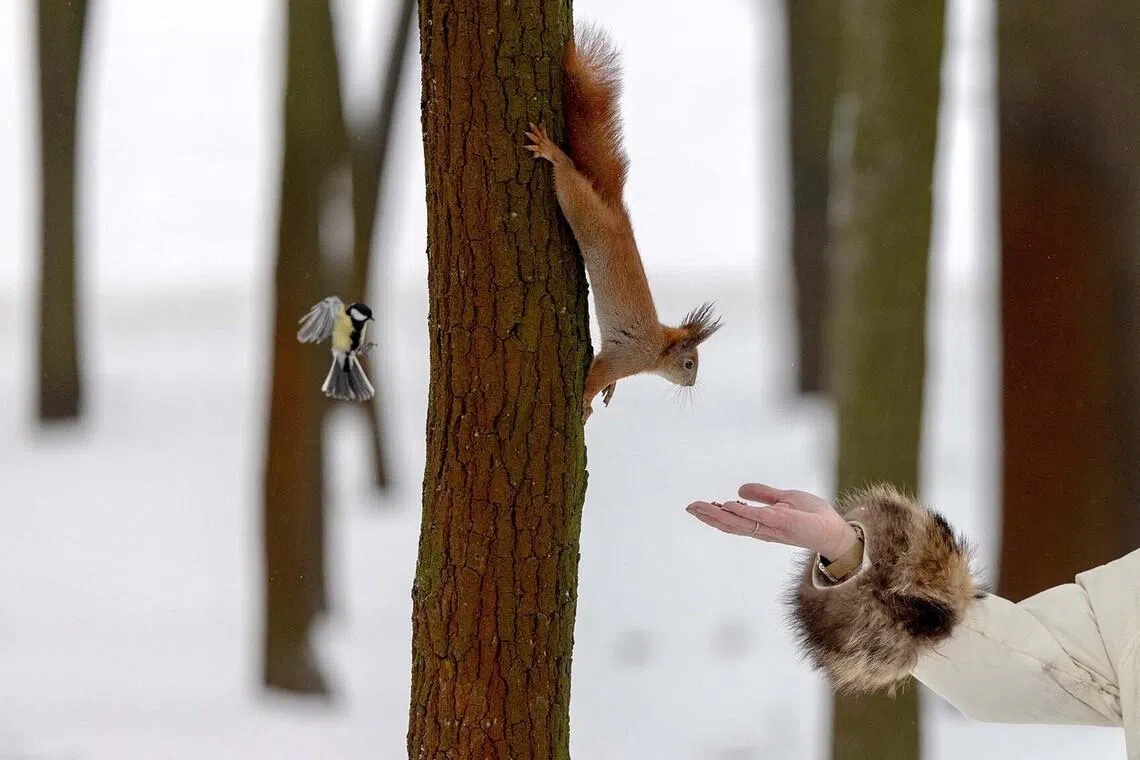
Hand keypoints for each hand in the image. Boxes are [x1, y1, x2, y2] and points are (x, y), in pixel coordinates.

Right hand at [685, 483, 857, 561]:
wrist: (836, 530)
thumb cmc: (814, 517)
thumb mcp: (786, 499)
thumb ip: (764, 495)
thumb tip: (739, 490)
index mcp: (762, 524)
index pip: (734, 520)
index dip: (716, 514)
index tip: (699, 506)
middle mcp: (764, 529)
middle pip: (731, 525)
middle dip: (709, 516)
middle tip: (689, 507)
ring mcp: (773, 528)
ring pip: (739, 524)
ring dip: (718, 516)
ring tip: (700, 507)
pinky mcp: (785, 523)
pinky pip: (760, 518)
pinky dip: (743, 512)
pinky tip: (728, 505)